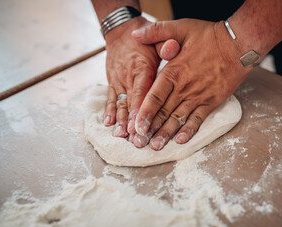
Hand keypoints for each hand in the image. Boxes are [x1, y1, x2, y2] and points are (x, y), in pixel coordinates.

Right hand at [103, 16, 179, 138]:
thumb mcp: (158, 37)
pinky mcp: (112, 82)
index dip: (140, 109)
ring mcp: (118, 80)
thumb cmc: (145, 38)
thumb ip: (166, 45)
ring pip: (119, 103)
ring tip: (121, 136)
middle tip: (134, 140)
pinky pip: (110, 98)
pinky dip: (109, 111)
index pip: (141, 92)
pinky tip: (109, 123)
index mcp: (142, 67)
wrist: (121, 30)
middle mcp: (127, 76)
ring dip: (120, 121)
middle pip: (130, 102)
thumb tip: (173, 48)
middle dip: (131, 122)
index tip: (140, 126)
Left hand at [130, 19, 250, 149]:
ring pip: (178, 118)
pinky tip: (180, 140)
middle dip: (150, 129)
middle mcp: (184, 88)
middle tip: (139, 143)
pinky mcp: (211, 101)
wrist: (239, 44)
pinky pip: (198, 119)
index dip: (144, 113)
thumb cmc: (210, 36)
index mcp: (173, 72)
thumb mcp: (181, 28)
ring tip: (156, 147)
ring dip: (166, 133)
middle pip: (163, 112)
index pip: (154, 97)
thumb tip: (134, 33)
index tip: (136, 127)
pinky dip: (189, 130)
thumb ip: (156, 31)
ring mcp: (198, 96)